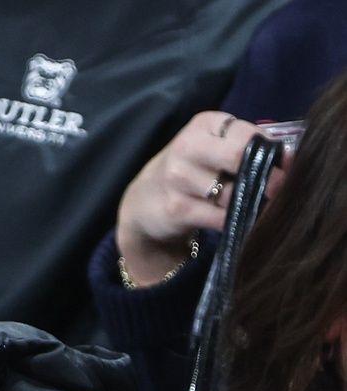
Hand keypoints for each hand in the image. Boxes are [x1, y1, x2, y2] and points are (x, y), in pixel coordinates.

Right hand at [115, 111, 289, 285]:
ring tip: (240, 204)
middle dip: (263, 178)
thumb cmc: (190, 172)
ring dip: (244, 203)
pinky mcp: (176, 208)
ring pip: (233, 192)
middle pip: (240, 158)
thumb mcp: (213, 149)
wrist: (143, 203)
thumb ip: (248, 147)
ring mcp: (178, 178)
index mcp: (203, 124)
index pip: (250, 135)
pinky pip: (220, 218)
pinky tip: (231, 219)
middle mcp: (187, 146)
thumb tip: (291, 158)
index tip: (280, 168)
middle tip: (272, 190)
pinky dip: (233, 222)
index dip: (270, 154)